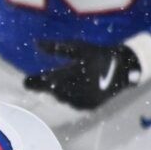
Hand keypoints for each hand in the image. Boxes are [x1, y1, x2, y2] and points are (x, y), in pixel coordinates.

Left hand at [23, 38, 143, 110]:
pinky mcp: (90, 106)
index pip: (47, 80)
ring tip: (56, 84)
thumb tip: (35, 43)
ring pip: (61, 99)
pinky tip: (69, 90)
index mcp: (73, 73)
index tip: (25, 81)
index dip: (34, 82)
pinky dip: (68, 98)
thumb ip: (56, 47)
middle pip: (52, 91)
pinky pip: (72, 104)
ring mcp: (84, 100)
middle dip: (45, 86)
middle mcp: (78, 89)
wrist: (125, 69)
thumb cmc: (98, 55)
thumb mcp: (79, 48)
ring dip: (57, 92)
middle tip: (38, 82)